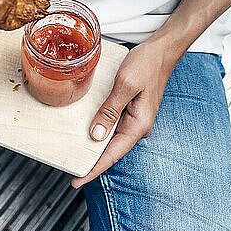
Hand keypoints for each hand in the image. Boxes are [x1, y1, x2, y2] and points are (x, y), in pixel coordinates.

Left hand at [71, 39, 180, 188]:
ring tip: (74, 156)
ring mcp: (134, 120)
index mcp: (138, 125)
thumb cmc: (146, 64)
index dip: (94, 170)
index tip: (78, 180)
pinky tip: (87, 134)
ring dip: (94, 148)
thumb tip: (96, 135)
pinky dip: (99, 133)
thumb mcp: (125, 85)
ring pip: (110, 140)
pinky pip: (112, 127)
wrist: (161, 51)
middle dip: (92, 162)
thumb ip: (110, 110)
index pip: (112, 155)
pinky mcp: (129, 111)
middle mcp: (137, 126)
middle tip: (69, 169)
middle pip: (111, 151)